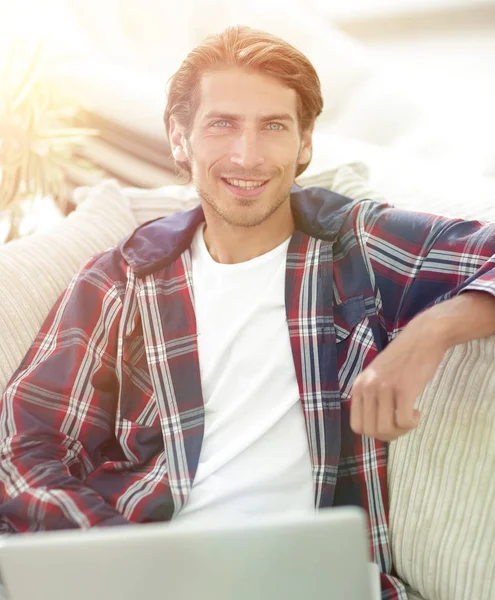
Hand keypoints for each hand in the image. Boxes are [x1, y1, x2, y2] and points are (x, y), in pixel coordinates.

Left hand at [349, 316, 447, 440]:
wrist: (423, 338)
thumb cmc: (404, 359)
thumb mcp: (377, 375)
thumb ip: (371, 396)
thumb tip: (373, 429)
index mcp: (358, 385)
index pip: (356, 426)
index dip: (373, 432)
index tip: (388, 423)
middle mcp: (367, 387)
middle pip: (371, 432)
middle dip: (388, 435)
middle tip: (402, 422)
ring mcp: (384, 388)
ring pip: (386, 430)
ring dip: (401, 430)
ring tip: (410, 416)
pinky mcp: (403, 389)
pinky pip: (404, 422)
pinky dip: (412, 424)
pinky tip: (417, 412)